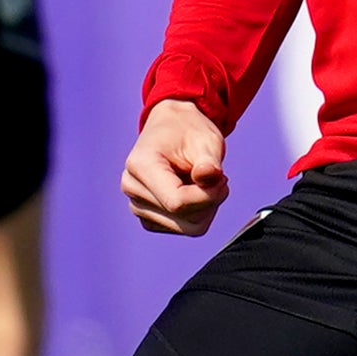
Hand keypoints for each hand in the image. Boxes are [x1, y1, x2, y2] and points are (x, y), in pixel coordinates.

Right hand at [122, 96, 230, 237]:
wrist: (173, 127)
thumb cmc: (189, 131)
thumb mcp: (205, 140)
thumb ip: (208, 162)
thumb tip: (209, 177)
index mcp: (140, 165)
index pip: (177, 202)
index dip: (208, 196)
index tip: (224, 178)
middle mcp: (132, 188)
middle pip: (183, 218)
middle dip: (210, 201)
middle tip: (217, 176)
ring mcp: (137, 205)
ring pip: (187, 227)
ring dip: (205, 207)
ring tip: (202, 181)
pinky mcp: (147, 217)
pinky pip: (184, 228)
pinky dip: (197, 213)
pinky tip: (193, 190)